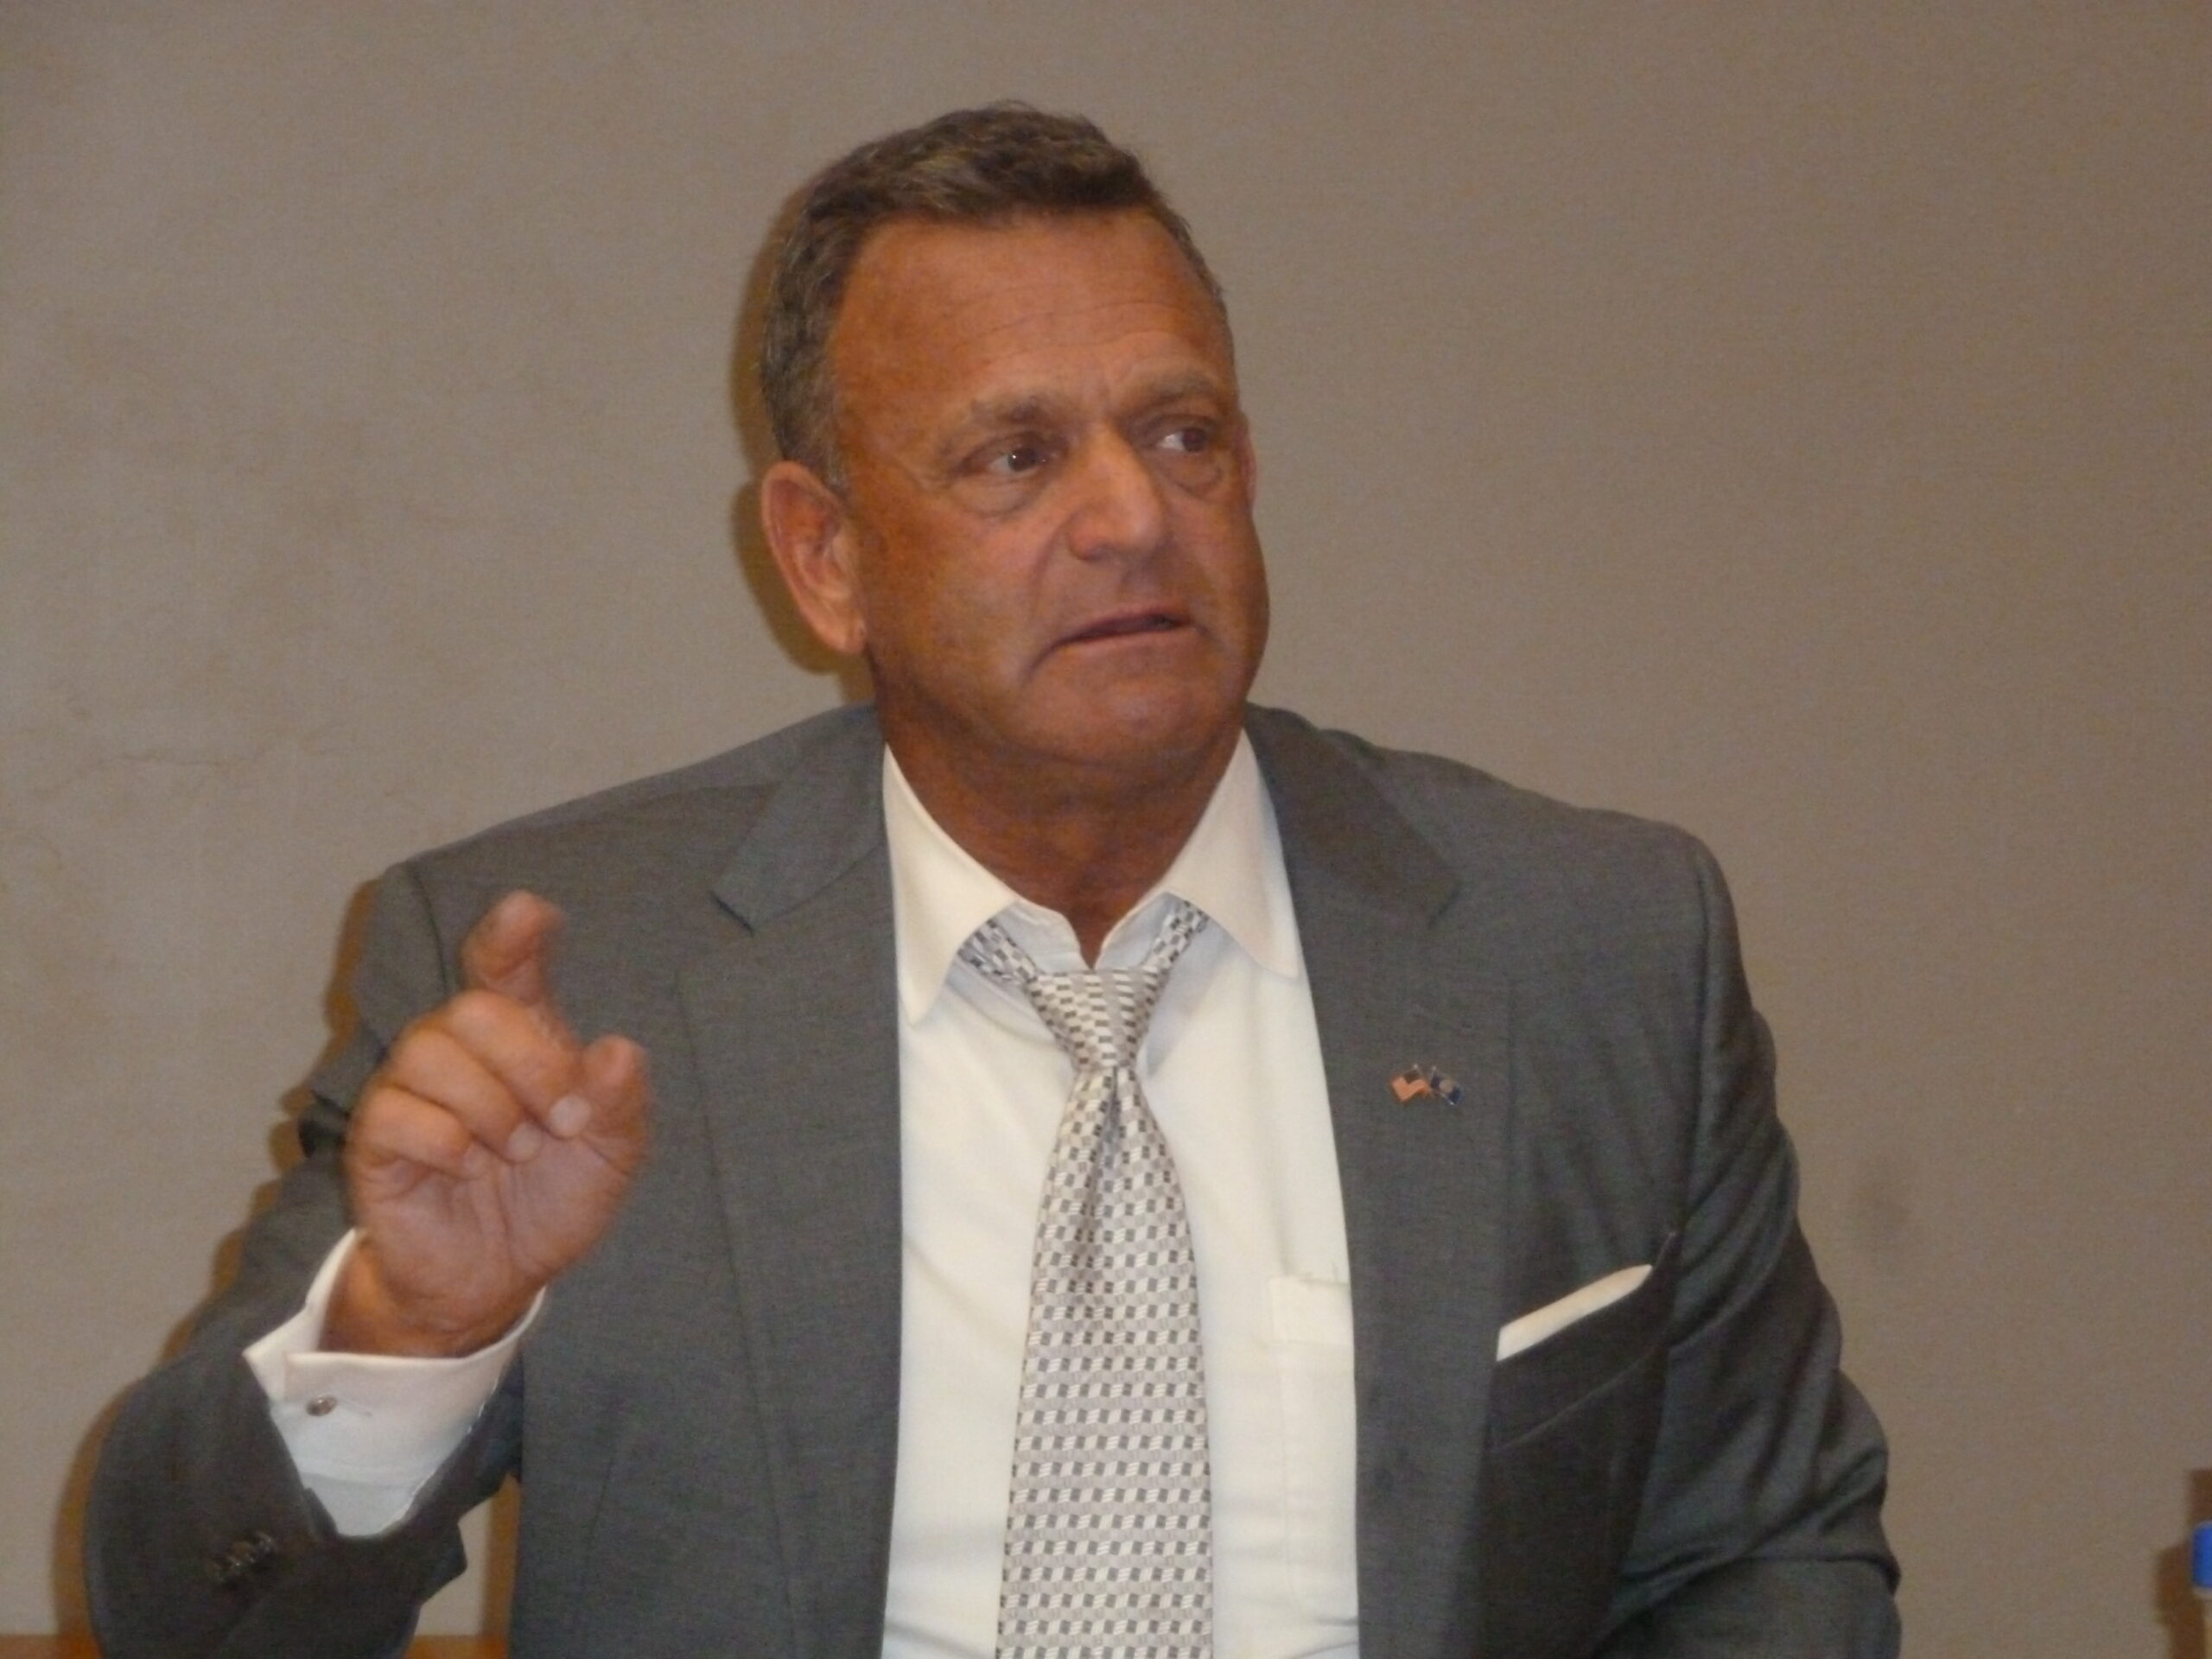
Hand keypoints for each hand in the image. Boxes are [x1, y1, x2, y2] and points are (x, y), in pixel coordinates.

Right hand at [326, 891, 649, 1356]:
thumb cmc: (550, 1200)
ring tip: (516, 1153)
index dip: (513, 935)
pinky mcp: (376, 1137)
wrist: (499, 1279)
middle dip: (531, 1062)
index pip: (505, 966)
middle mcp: (460, 1050)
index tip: (528, 912)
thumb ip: (620, 1103)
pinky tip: (469, 1171)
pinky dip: (448, 1143)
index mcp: (520, 1040)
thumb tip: (619, 1052)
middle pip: (476, 1008)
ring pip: (432, 1052)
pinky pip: (397, 1112)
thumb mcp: (610, 1155)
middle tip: (564, 1120)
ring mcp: (410, 1090)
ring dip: (491, 1108)